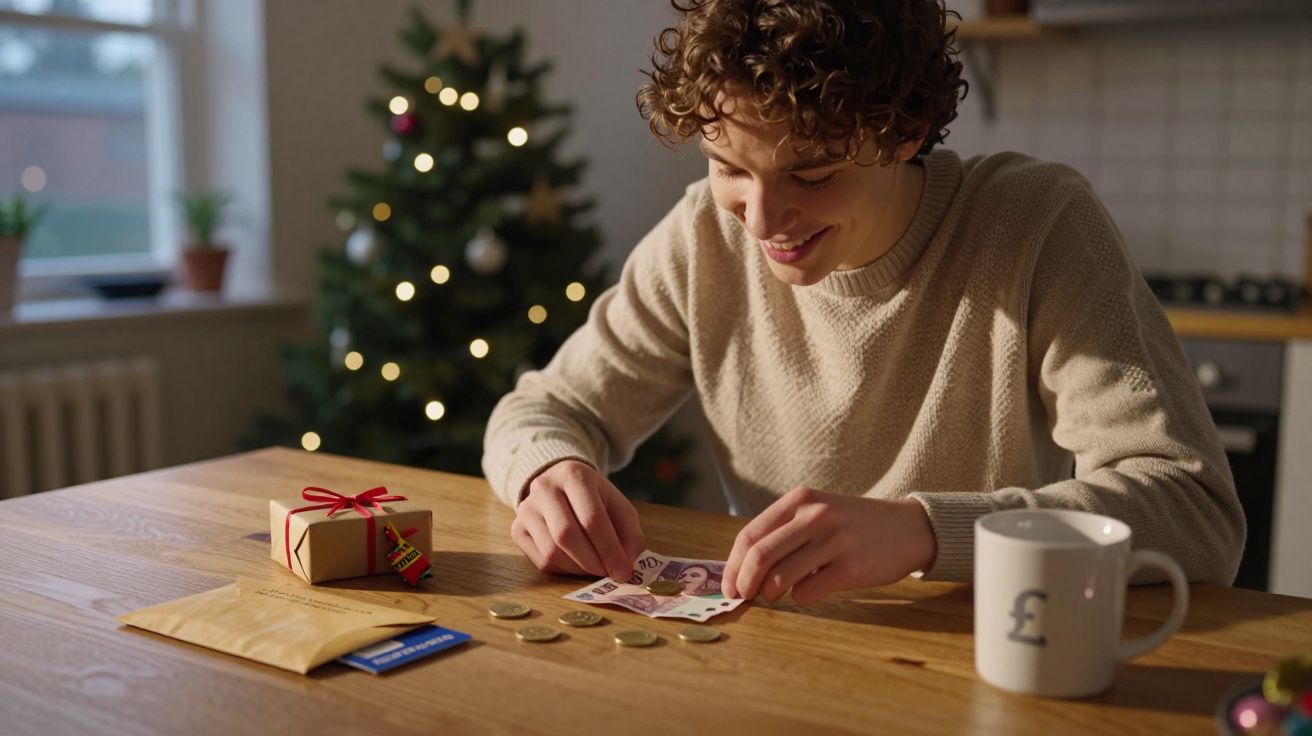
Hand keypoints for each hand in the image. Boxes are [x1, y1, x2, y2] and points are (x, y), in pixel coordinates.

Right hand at [511, 459, 644, 580]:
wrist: (559, 484)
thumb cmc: (594, 498)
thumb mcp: (618, 506)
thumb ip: (629, 534)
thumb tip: (626, 567)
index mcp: (574, 475)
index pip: (591, 518)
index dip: (609, 549)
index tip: (623, 571)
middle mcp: (544, 487)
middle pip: (567, 535)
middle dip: (593, 562)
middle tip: (609, 574)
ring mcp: (526, 508)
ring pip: (552, 552)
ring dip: (579, 569)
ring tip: (595, 568)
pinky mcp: (517, 528)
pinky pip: (541, 561)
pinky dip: (564, 570)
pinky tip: (577, 563)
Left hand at [721, 488, 935, 605]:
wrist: (908, 528)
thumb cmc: (852, 525)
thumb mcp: (817, 511)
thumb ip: (783, 531)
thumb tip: (743, 568)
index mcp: (800, 500)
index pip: (750, 535)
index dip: (732, 565)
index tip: (728, 585)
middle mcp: (815, 516)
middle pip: (760, 557)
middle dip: (744, 584)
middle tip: (743, 597)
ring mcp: (834, 541)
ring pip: (780, 578)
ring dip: (770, 594)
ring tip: (776, 595)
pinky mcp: (851, 567)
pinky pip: (808, 592)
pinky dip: (800, 598)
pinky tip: (809, 591)